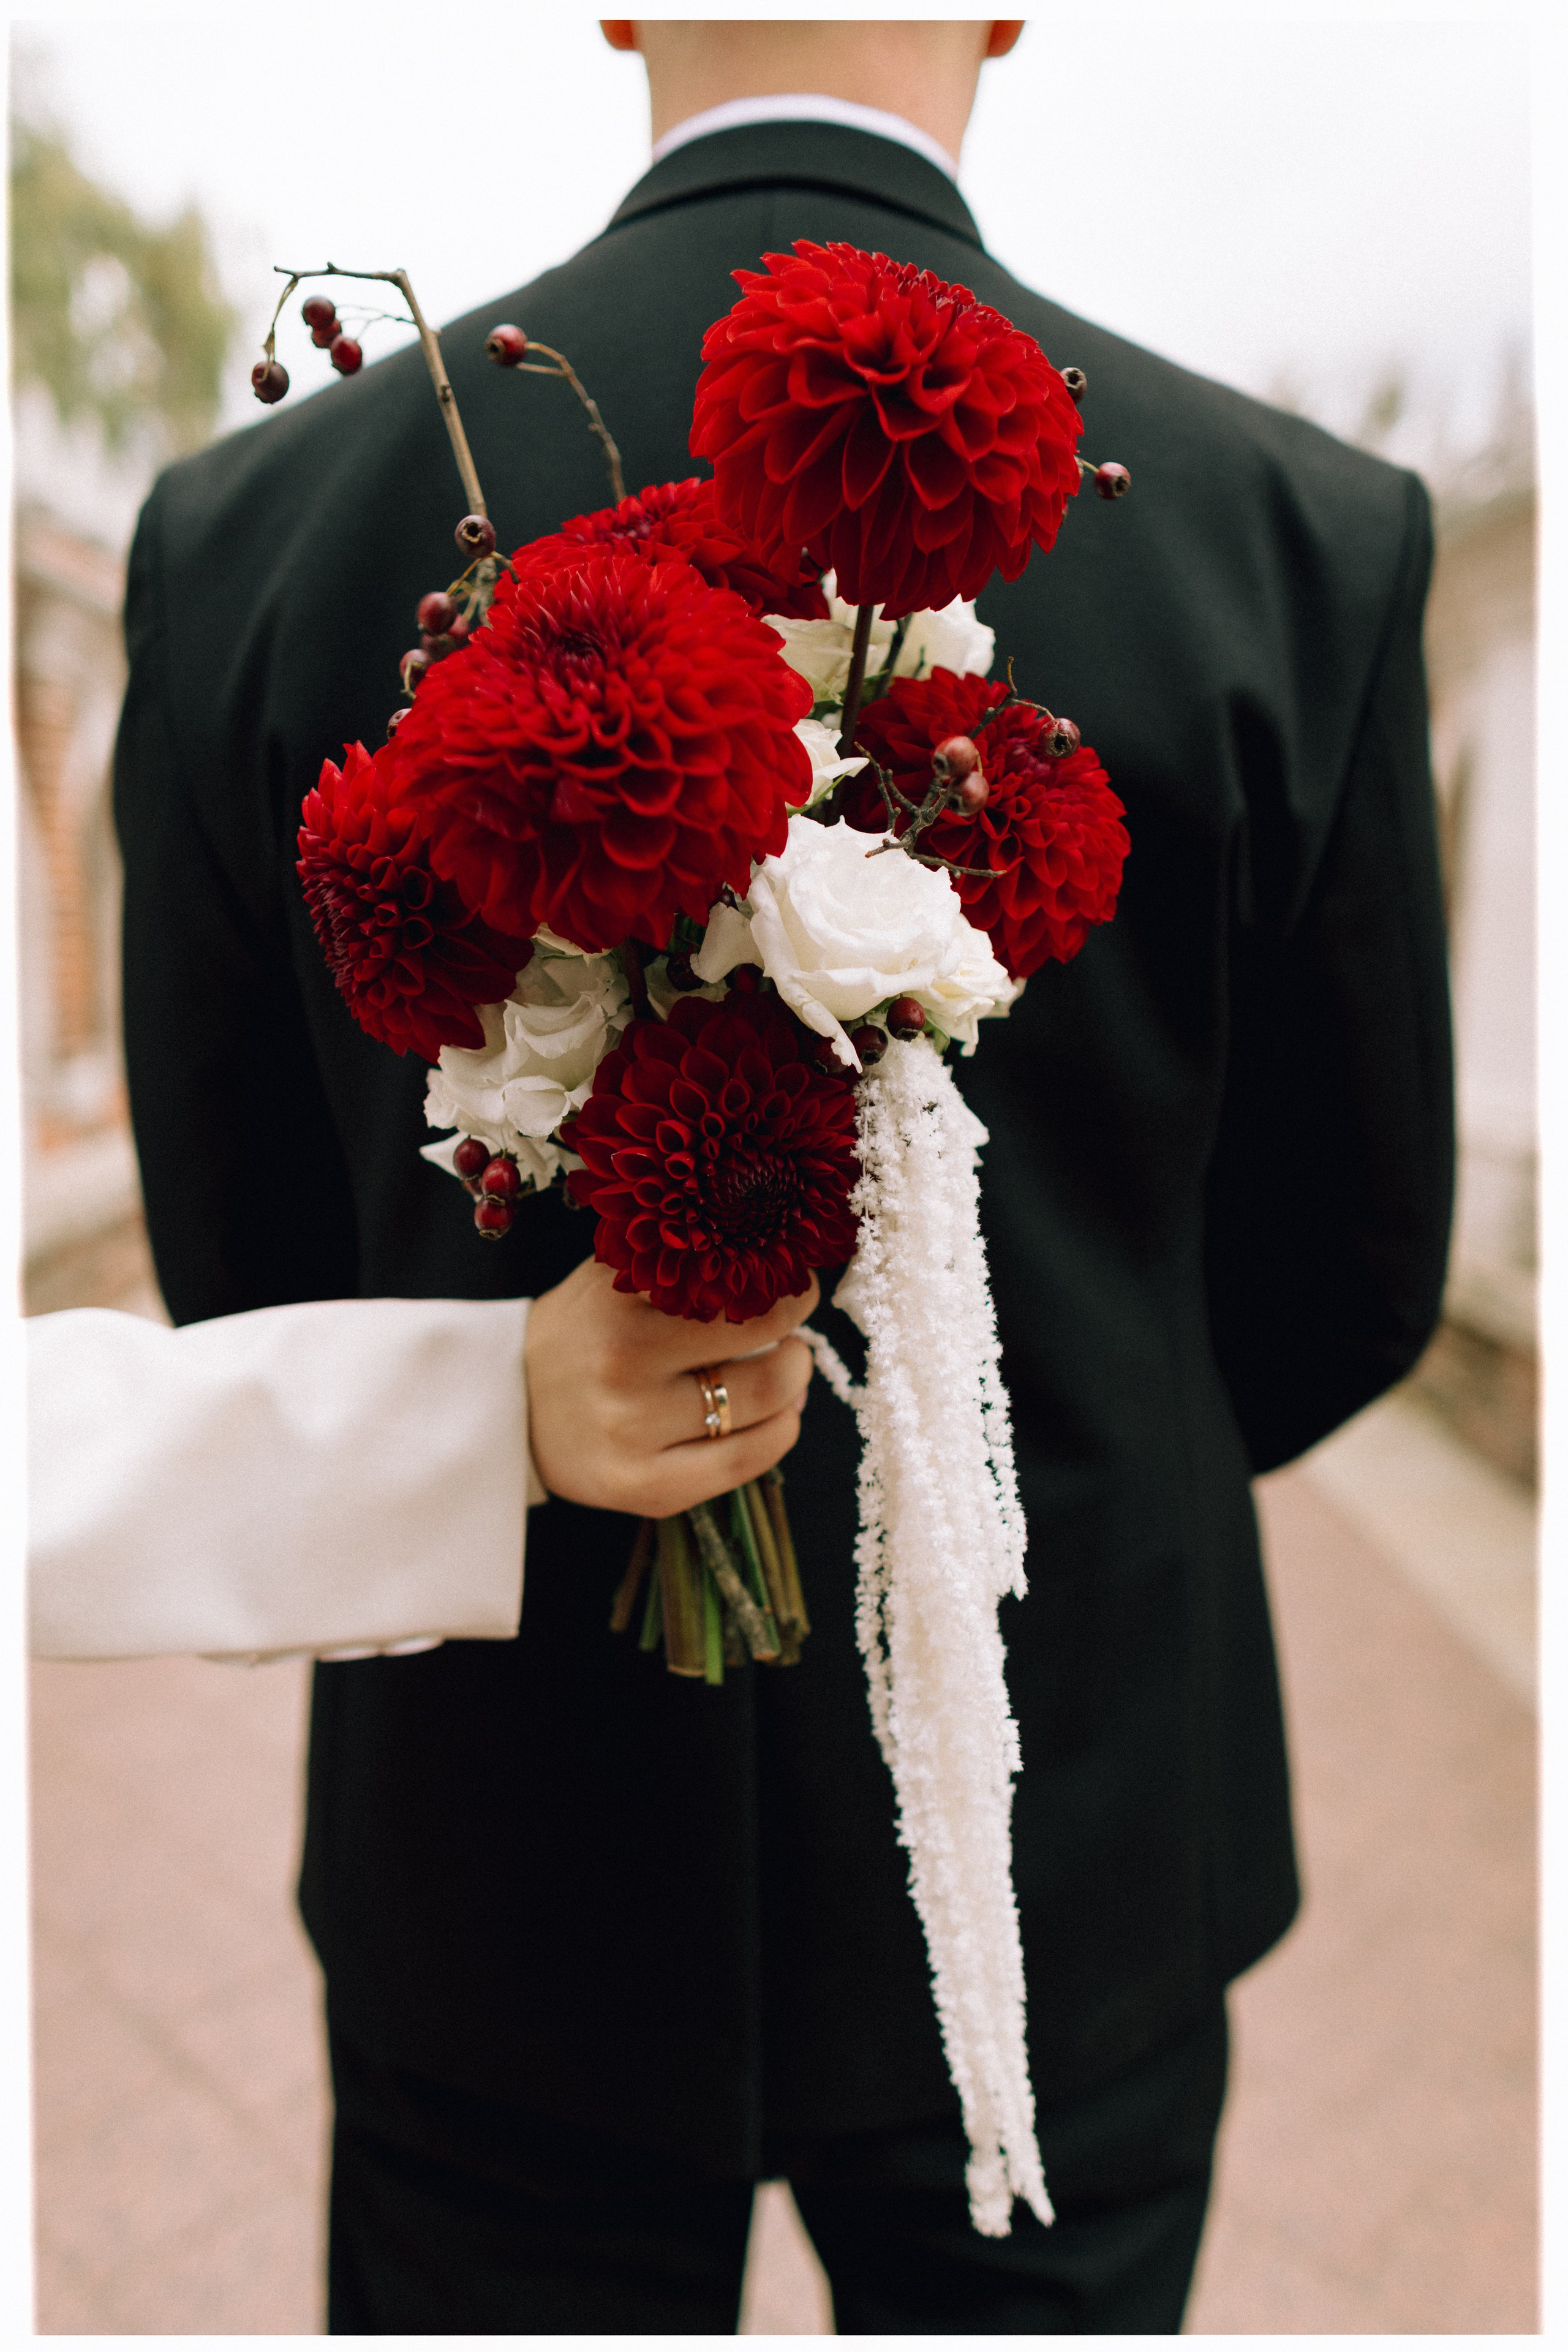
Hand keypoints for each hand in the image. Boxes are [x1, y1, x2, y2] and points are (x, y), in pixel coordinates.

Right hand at [524, 1257, 816, 1516]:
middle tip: (792, 1333)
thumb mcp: (612, 1278)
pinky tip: (775, 1416)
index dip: (783, 1287)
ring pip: (765, 1407)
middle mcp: (624, 1368)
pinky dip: (778, 1433)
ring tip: (786, 1372)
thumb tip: (772, 1263)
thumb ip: (680, 1263)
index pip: (737, 1289)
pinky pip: (745, 1463)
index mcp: (618, 1304)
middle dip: (795, 1339)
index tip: (792, 1285)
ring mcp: (633, 1435)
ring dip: (794, 1385)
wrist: (506, 1406)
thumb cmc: (579, 1332)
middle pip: (764, 1349)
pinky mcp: (644, 1489)